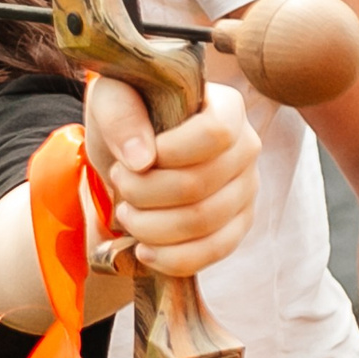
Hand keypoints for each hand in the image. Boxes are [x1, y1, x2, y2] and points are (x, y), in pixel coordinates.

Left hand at [82, 78, 259, 276]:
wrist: (135, 151)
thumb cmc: (128, 116)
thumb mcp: (111, 99)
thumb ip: (121, 115)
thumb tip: (142, 160)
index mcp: (226, 106)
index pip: (215, 133)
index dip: (170, 152)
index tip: (134, 159)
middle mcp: (247, 146)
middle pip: (202, 184)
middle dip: (145, 193)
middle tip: (119, 183)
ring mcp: (247, 189)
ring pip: (204, 223)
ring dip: (151, 226)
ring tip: (126, 212)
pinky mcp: (238, 226)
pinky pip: (213, 253)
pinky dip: (171, 258)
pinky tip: (143, 249)